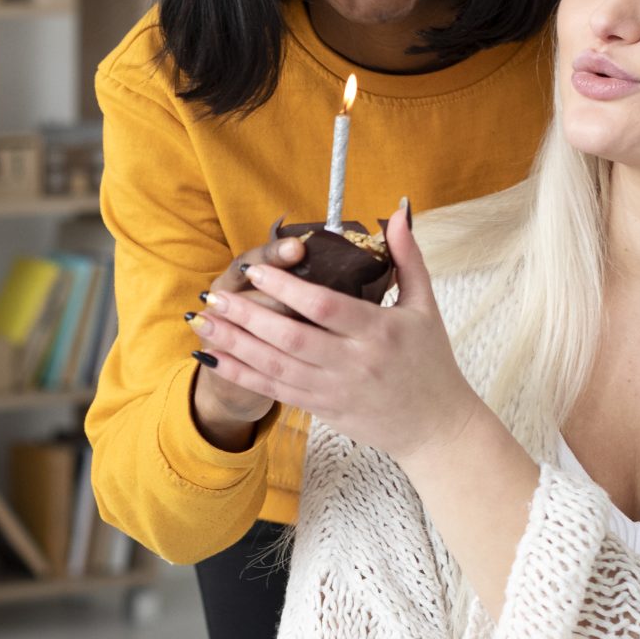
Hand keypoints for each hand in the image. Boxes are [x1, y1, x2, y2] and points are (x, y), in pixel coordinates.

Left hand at [189, 201, 482, 465]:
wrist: (435, 427)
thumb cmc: (431, 362)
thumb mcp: (425, 307)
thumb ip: (408, 258)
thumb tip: (397, 211)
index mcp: (379, 332)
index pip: (325, 307)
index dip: (287, 289)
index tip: (257, 271)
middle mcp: (353, 363)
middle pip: (291, 338)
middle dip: (248, 315)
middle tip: (214, 295)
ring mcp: (334, 390)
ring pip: (275, 366)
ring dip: (235, 343)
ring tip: (204, 320)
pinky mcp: (321, 409)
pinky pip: (274, 391)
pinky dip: (241, 374)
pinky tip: (214, 358)